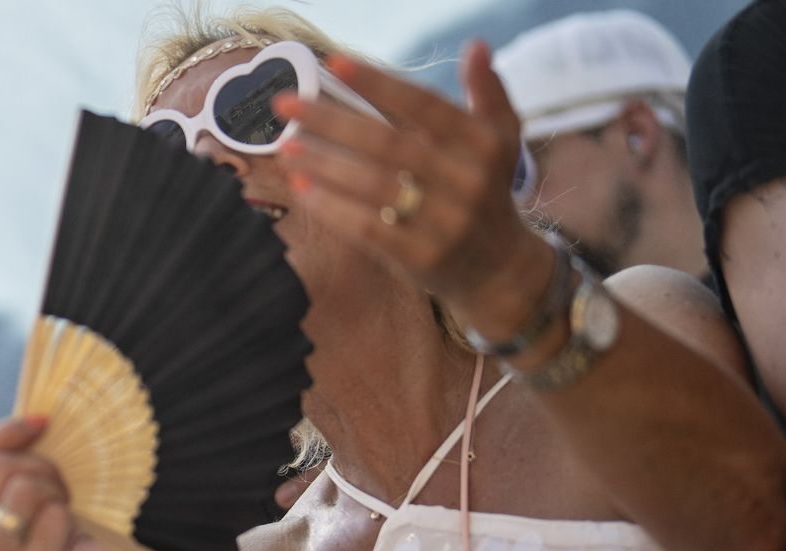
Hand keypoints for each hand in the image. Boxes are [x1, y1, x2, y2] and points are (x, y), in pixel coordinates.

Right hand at [0, 417, 95, 550]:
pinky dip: (70, 517)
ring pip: (26, 487)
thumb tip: (31, 427)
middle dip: (41, 463)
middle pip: (0, 468)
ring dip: (56, 489)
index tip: (41, 423)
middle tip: (62, 484)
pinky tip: (71, 537)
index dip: (8, 433)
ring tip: (65, 510)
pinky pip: (55, 514)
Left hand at [273, 43, 551, 342]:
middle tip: (285, 104)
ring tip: (286, 146)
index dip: (378, 83)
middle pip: (387, 143)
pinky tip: (302, 188)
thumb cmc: (486, 192)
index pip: (423, 104)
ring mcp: (443, 221)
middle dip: (331, 121)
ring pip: (372, 185)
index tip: (333, 63)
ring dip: (323, 163)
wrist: (499, 270)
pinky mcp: (420, 256)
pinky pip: (367, 228)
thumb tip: (476, 45)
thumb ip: (488, 93)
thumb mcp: (500, 140)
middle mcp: (467, 180)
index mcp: (482, 143)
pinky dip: (332, 207)